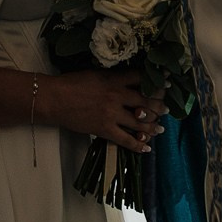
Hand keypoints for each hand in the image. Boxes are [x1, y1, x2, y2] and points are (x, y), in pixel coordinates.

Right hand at [48, 69, 166, 153]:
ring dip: (153, 126)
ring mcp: (111, 114)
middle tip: (166, 110)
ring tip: (160, 128)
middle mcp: (117, 96)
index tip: (167, 83)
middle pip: (146, 101)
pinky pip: (126, 140)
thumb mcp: (95, 74)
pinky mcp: (104, 129)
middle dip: (159, 106)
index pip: (141, 78)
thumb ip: (113, 77)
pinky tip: (146, 148)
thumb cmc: (71, 83)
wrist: (54, 99)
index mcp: (114, 79)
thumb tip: (127, 81)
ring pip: (140, 122)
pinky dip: (138, 145)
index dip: (156, 81)